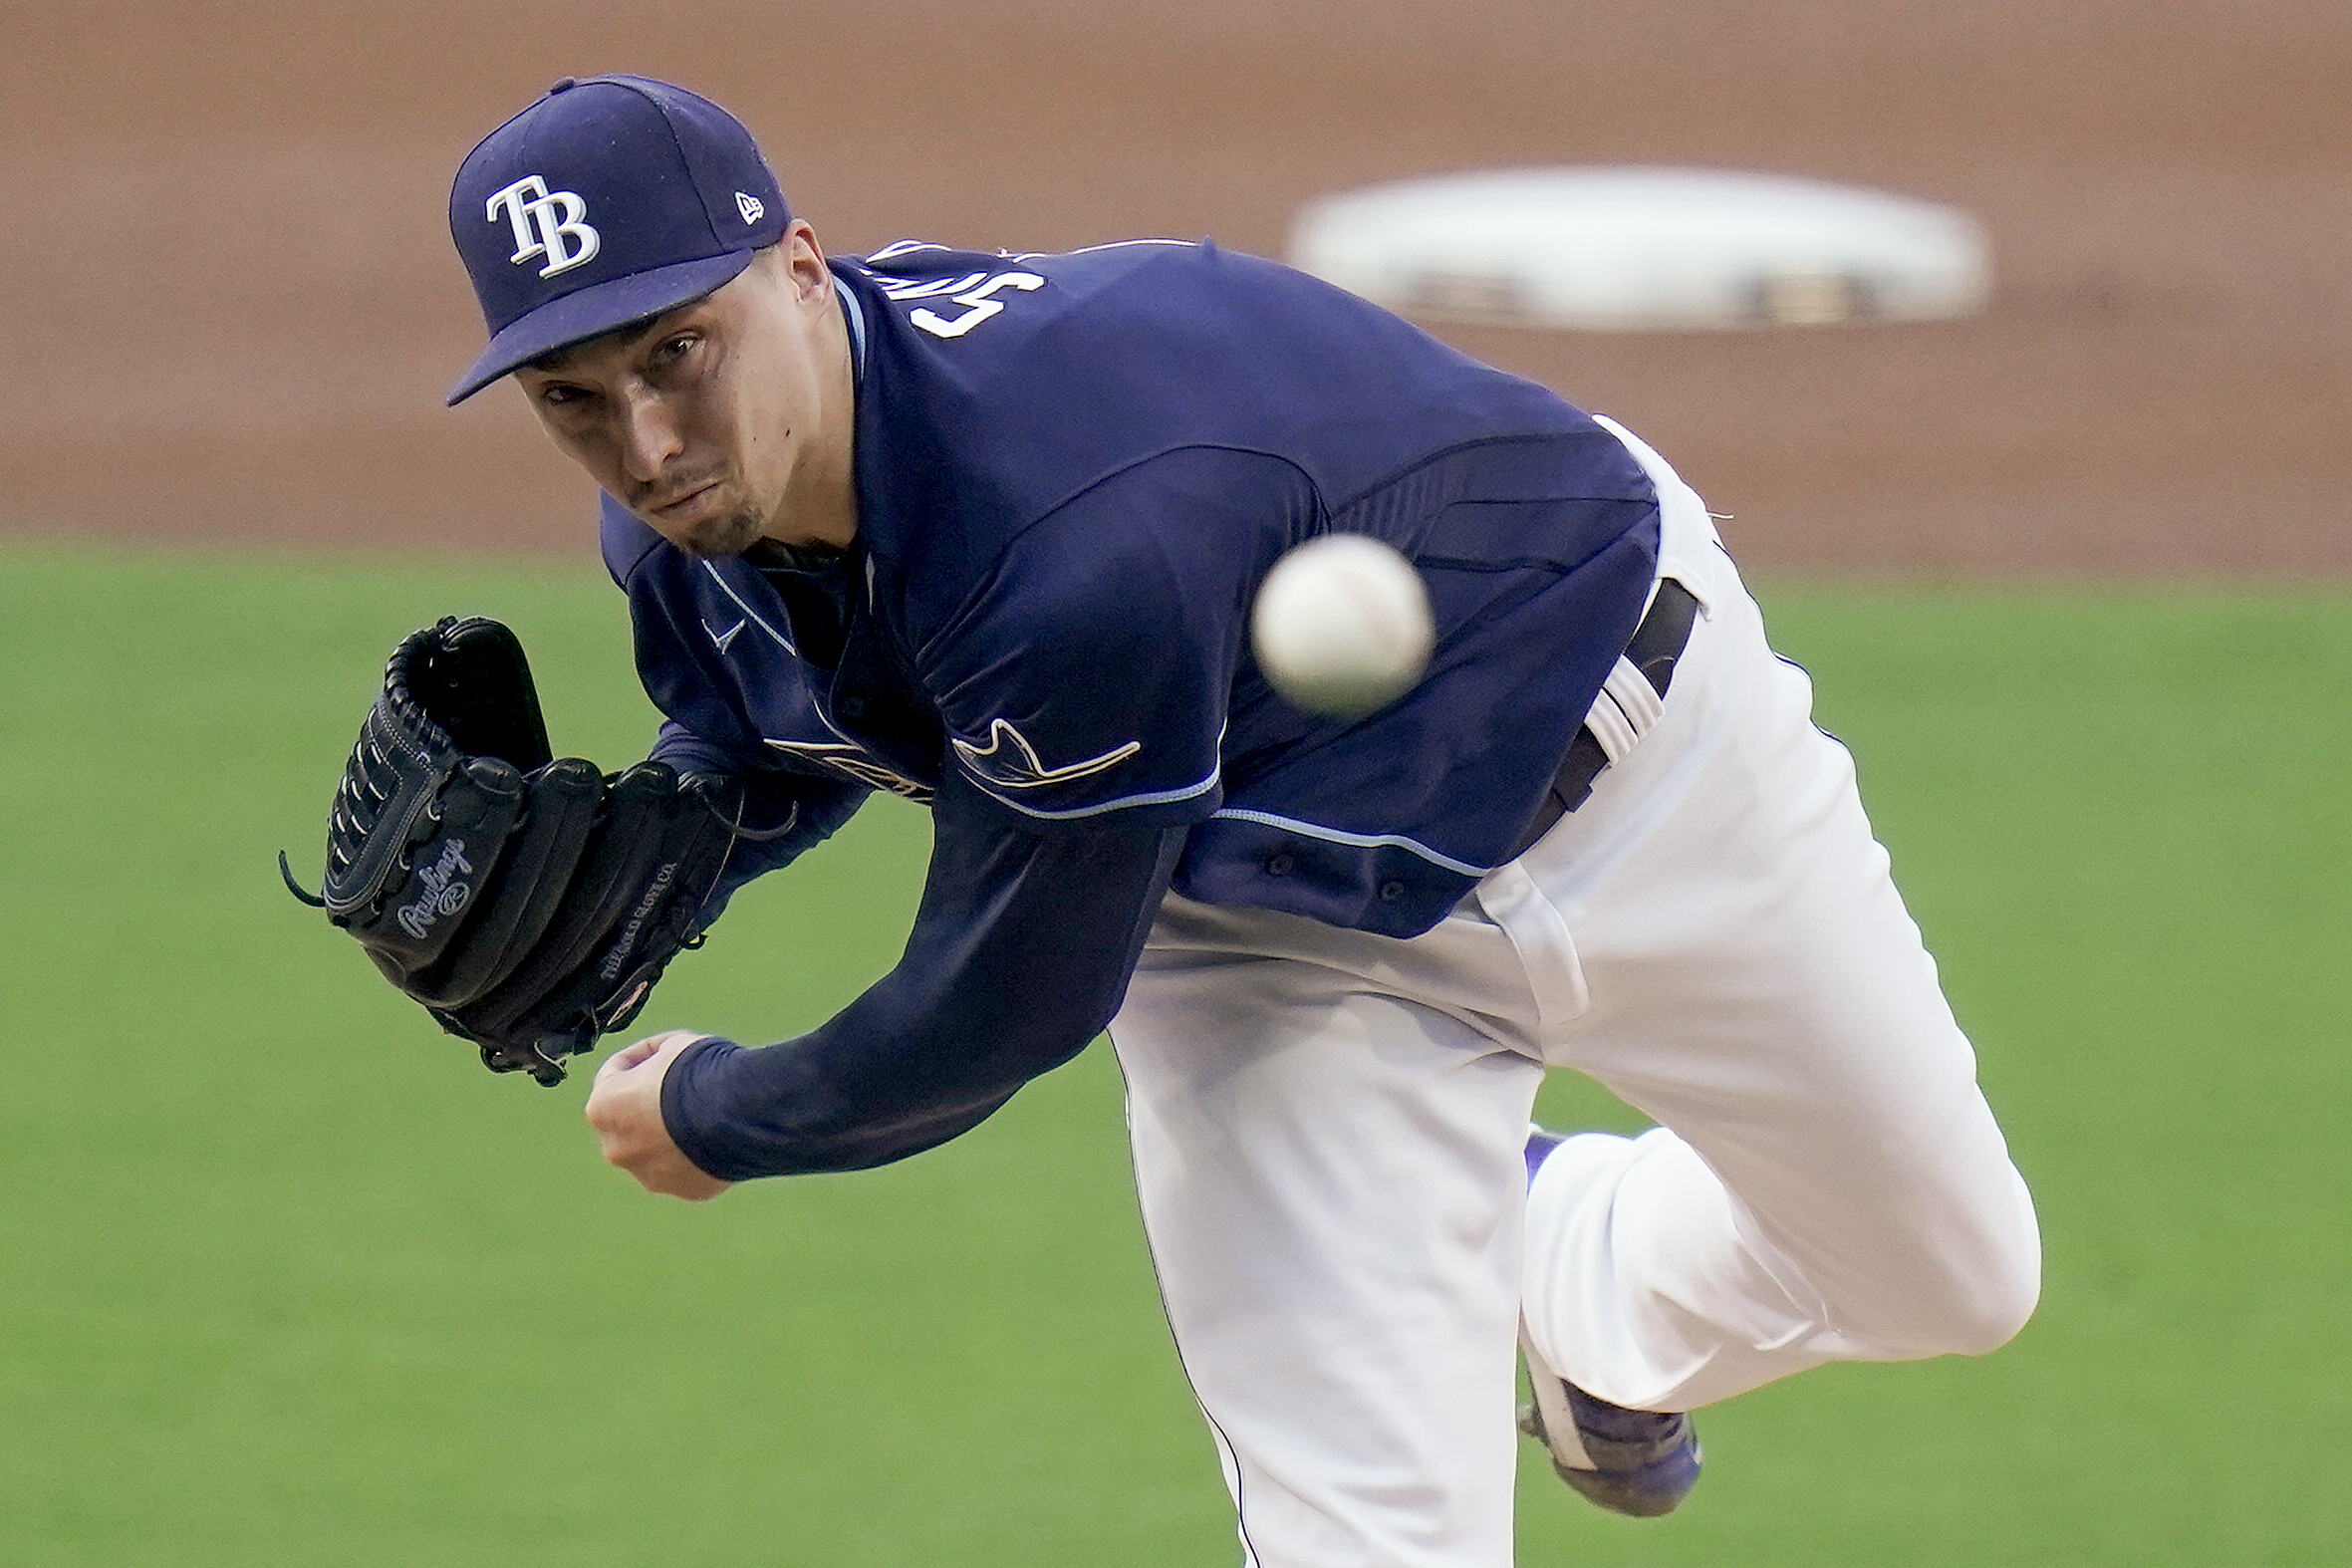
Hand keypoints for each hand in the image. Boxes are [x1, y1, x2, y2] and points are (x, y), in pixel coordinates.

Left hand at [584, 1030, 736, 1200]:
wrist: (738, 1113)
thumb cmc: (701, 1073)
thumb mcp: (675, 1045)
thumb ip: (657, 1057)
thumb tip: (661, 1062)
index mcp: (604, 1107)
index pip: (613, 1074)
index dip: (638, 1057)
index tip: (659, 1054)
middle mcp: (617, 1147)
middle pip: (629, 1119)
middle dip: (650, 1102)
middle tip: (683, 1085)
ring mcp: (649, 1174)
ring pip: (655, 1150)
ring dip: (671, 1133)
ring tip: (705, 1113)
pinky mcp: (683, 1190)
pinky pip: (685, 1168)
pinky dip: (695, 1154)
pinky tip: (718, 1136)